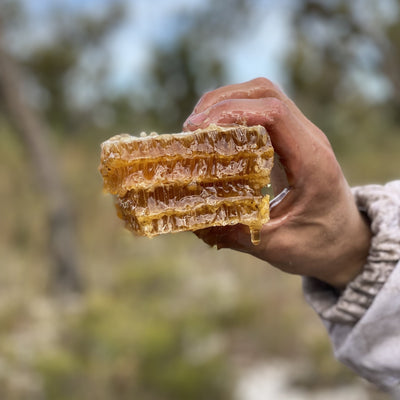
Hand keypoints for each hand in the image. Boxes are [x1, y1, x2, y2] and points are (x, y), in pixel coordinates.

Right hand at [183, 78, 370, 288]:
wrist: (347, 240)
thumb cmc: (318, 244)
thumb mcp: (276, 246)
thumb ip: (234, 232)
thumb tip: (191, 220)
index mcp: (311, 160)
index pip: (273, 113)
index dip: (230, 112)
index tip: (196, 130)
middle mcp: (309, 138)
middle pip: (265, 92)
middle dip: (221, 101)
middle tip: (190, 128)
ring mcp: (302, 134)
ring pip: (263, 94)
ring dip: (226, 102)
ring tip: (198, 127)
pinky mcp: (292, 139)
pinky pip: (263, 109)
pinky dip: (235, 111)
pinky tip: (216, 133)